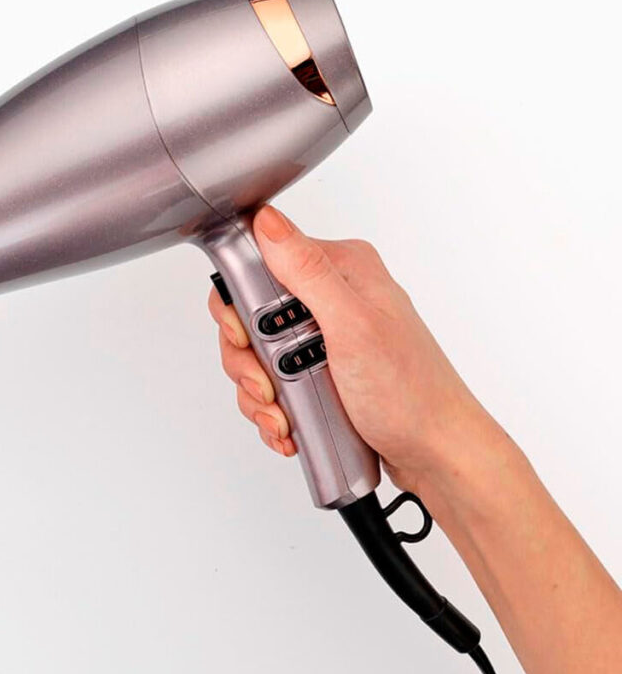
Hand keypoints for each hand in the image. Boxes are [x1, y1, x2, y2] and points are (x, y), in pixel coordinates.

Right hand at [208, 205, 495, 496]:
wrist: (436, 453)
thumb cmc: (411, 392)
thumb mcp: (352, 325)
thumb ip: (307, 271)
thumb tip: (267, 220)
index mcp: (342, 270)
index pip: (259, 263)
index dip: (239, 305)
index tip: (245, 338)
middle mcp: (333, 298)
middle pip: (250, 316)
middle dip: (248, 360)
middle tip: (268, 384)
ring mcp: (326, 338)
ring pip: (257, 355)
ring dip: (260, 392)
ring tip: (283, 414)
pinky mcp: (322, 371)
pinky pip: (274, 383)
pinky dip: (273, 409)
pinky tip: (289, 423)